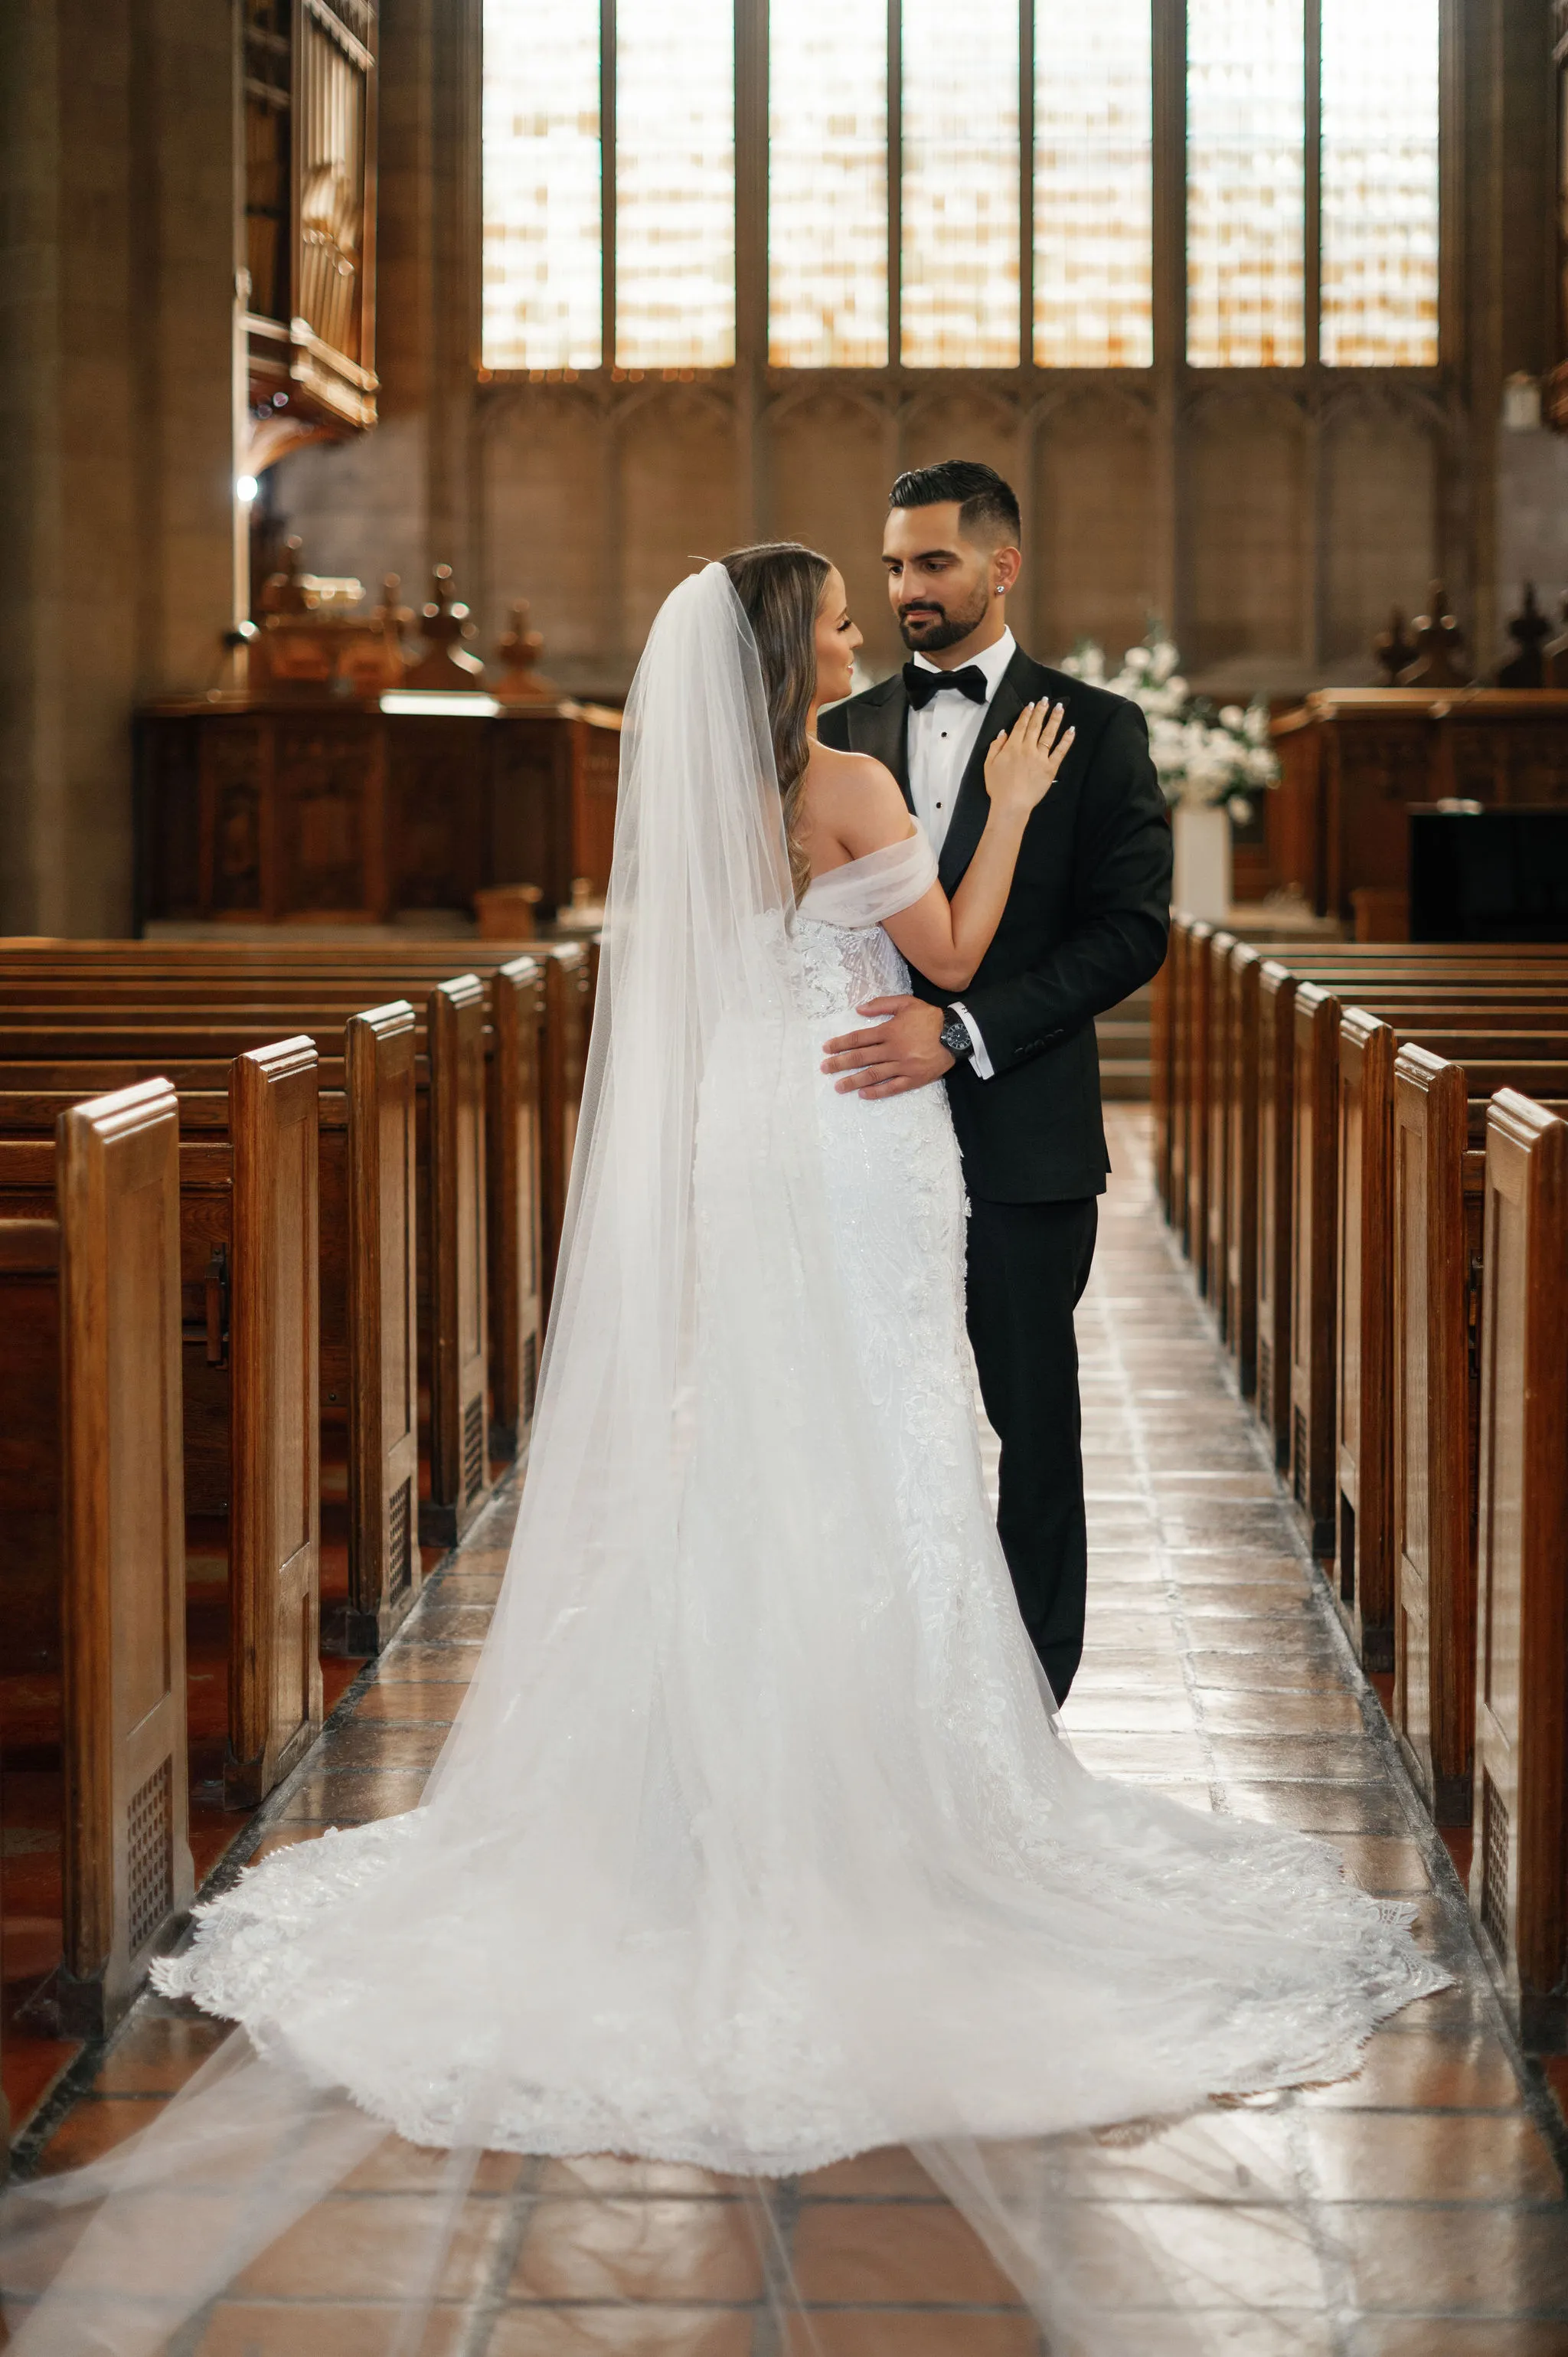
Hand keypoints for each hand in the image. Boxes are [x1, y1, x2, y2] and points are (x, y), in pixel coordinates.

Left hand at [820, 996, 951, 1097]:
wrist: (957, 1034)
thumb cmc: (930, 1017)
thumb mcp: (906, 1003)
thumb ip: (882, 1005)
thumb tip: (858, 1010)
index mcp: (889, 1031)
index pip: (859, 1039)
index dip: (841, 1044)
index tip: (827, 1049)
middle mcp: (893, 1050)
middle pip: (861, 1058)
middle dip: (840, 1063)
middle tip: (824, 1069)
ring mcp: (903, 1066)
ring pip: (873, 1074)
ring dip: (853, 1081)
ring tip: (838, 1087)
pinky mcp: (914, 1079)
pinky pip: (892, 1088)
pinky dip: (877, 1092)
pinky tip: (863, 1094)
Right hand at [983, 700, 1073, 819]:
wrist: (1011, 804)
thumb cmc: (998, 787)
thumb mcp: (989, 765)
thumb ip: (995, 746)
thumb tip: (1003, 733)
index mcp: (1012, 747)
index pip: (1020, 726)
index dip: (1026, 714)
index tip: (1031, 704)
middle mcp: (1027, 748)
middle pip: (1035, 726)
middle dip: (1041, 711)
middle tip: (1046, 700)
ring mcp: (1040, 757)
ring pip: (1049, 734)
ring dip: (1055, 719)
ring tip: (1060, 708)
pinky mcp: (1050, 768)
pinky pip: (1060, 751)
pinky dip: (1066, 740)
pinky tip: (1071, 730)